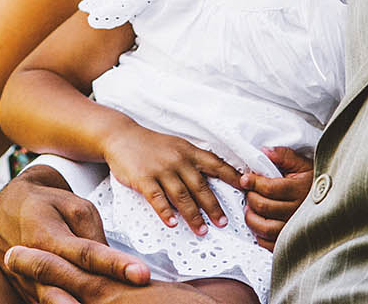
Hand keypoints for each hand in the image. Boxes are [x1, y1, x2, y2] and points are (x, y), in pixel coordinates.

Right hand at [0, 165, 150, 303]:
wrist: (7, 210)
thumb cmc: (46, 204)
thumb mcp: (72, 206)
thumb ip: (91, 234)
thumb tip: (113, 263)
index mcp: (45, 235)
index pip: (87, 253)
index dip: (114, 264)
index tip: (141, 274)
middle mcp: (33, 263)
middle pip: (67, 286)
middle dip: (96, 299)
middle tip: (128, 303)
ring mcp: (27, 281)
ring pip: (52, 302)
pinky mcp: (27, 293)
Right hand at [101, 123, 241, 234]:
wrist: (121, 136)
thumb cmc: (150, 144)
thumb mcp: (176, 145)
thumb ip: (192, 160)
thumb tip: (212, 181)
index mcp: (188, 150)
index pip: (216, 164)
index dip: (232, 176)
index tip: (246, 188)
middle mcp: (177, 159)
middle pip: (200, 186)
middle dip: (213, 207)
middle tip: (223, 223)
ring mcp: (160, 169)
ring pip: (182, 196)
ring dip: (193, 215)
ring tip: (202, 230)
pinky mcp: (143, 178)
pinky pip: (157, 198)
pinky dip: (166, 212)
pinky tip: (173, 223)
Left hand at [239, 147, 312, 250]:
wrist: (332, 199)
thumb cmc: (314, 182)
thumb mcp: (302, 163)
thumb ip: (283, 155)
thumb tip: (265, 151)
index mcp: (300, 190)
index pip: (269, 189)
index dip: (253, 183)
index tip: (245, 179)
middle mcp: (298, 211)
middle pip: (264, 207)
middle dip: (251, 198)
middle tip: (248, 192)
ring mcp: (296, 229)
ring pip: (265, 228)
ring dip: (252, 218)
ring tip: (250, 208)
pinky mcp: (292, 241)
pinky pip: (270, 243)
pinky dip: (259, 235)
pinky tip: (259, 224)